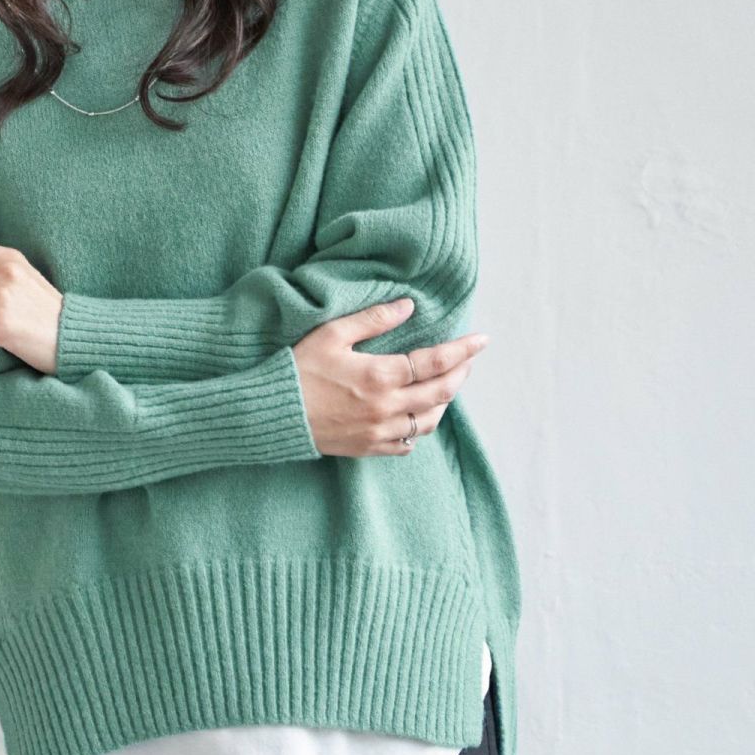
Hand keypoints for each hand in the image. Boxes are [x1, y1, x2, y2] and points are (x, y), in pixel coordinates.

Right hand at [291, 297, 489, 455]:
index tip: (482, 340)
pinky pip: (406, 444)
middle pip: (441, 393)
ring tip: (447, 385)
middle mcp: (387, 408)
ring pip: (429, 421)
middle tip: (468, 360)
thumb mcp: (332, 333)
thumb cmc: (298, 368)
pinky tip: (417, 416)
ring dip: (444, 402)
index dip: (463, 350)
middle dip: (461, 374)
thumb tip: (409, 306)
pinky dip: (419, 429)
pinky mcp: (368, 448)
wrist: (272, 413)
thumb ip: (374, 319)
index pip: (436, 362)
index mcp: (381, 375)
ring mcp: (379, 432)